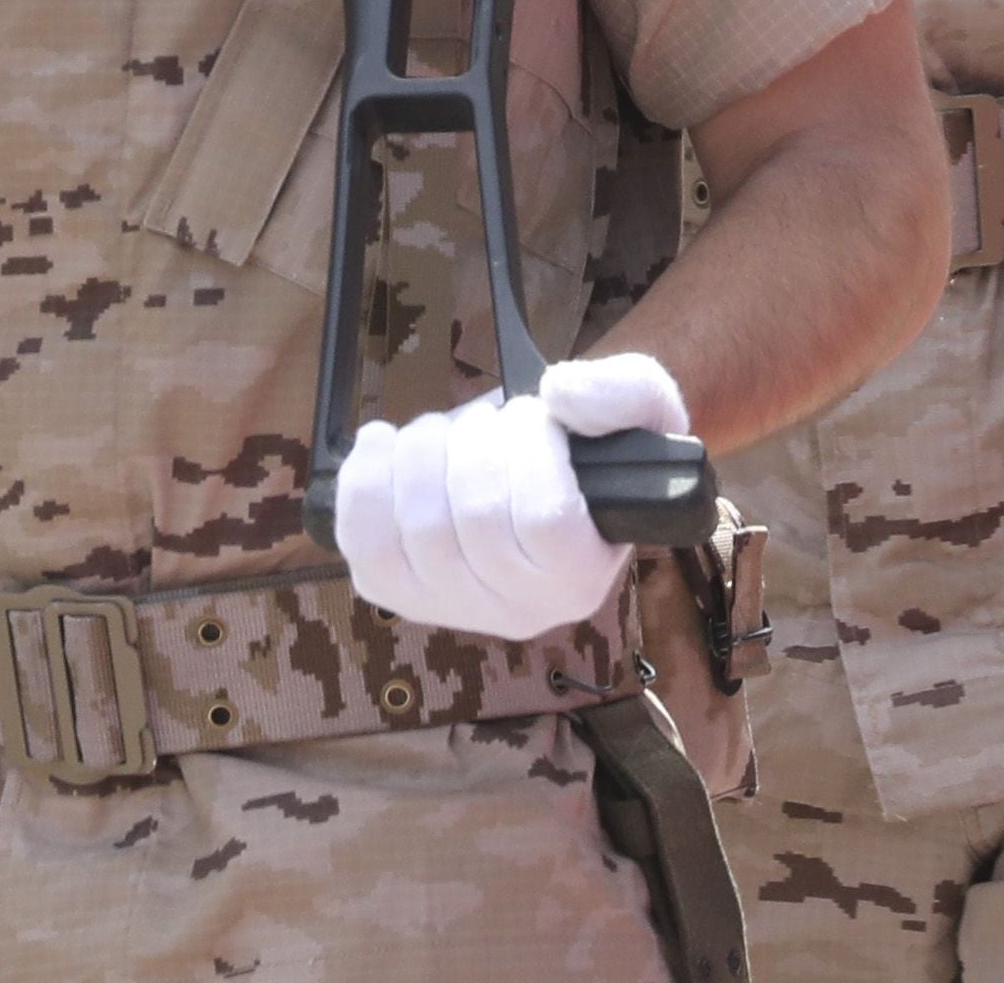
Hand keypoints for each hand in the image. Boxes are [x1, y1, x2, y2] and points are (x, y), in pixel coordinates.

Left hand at [332, 353, 683, 640]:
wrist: (542, 483)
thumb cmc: (594, 452)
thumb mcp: (641, 410)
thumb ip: (626, 392)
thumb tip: (562, 393)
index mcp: (582, 577)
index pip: (544, 517)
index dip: (532, 447)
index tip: (535, 418)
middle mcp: (519, 611)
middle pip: (474, 517)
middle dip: (475, 441)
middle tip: (490, 424)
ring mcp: (451, 608)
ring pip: (416, 526)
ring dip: (423, 452)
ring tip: (447, 436)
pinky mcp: (395, 593)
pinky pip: (362, 541)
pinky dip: (365, 480)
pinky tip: (385, 448)